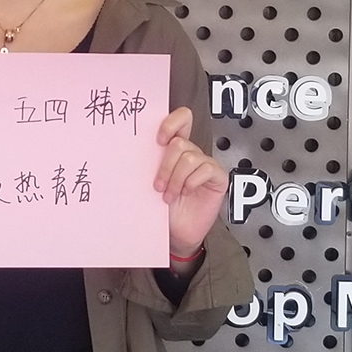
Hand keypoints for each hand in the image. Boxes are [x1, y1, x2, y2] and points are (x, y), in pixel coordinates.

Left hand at [152, 106, 225, 263]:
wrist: (176, 232)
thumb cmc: (163, 208)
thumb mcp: (153, 182)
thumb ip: (151, 163)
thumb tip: (134, 148)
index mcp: (175, 149)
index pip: (181, 119)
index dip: (171, 123)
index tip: (158, 140)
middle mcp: (191, 153)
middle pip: (180, 142)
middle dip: (166, 166)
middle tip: (158, 185)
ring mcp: (205, 164)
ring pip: (190, 157)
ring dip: (176, 179)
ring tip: (170, 195)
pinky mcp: (216, 177)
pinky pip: (205, 169)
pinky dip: (191, 182)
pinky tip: (187, 192)